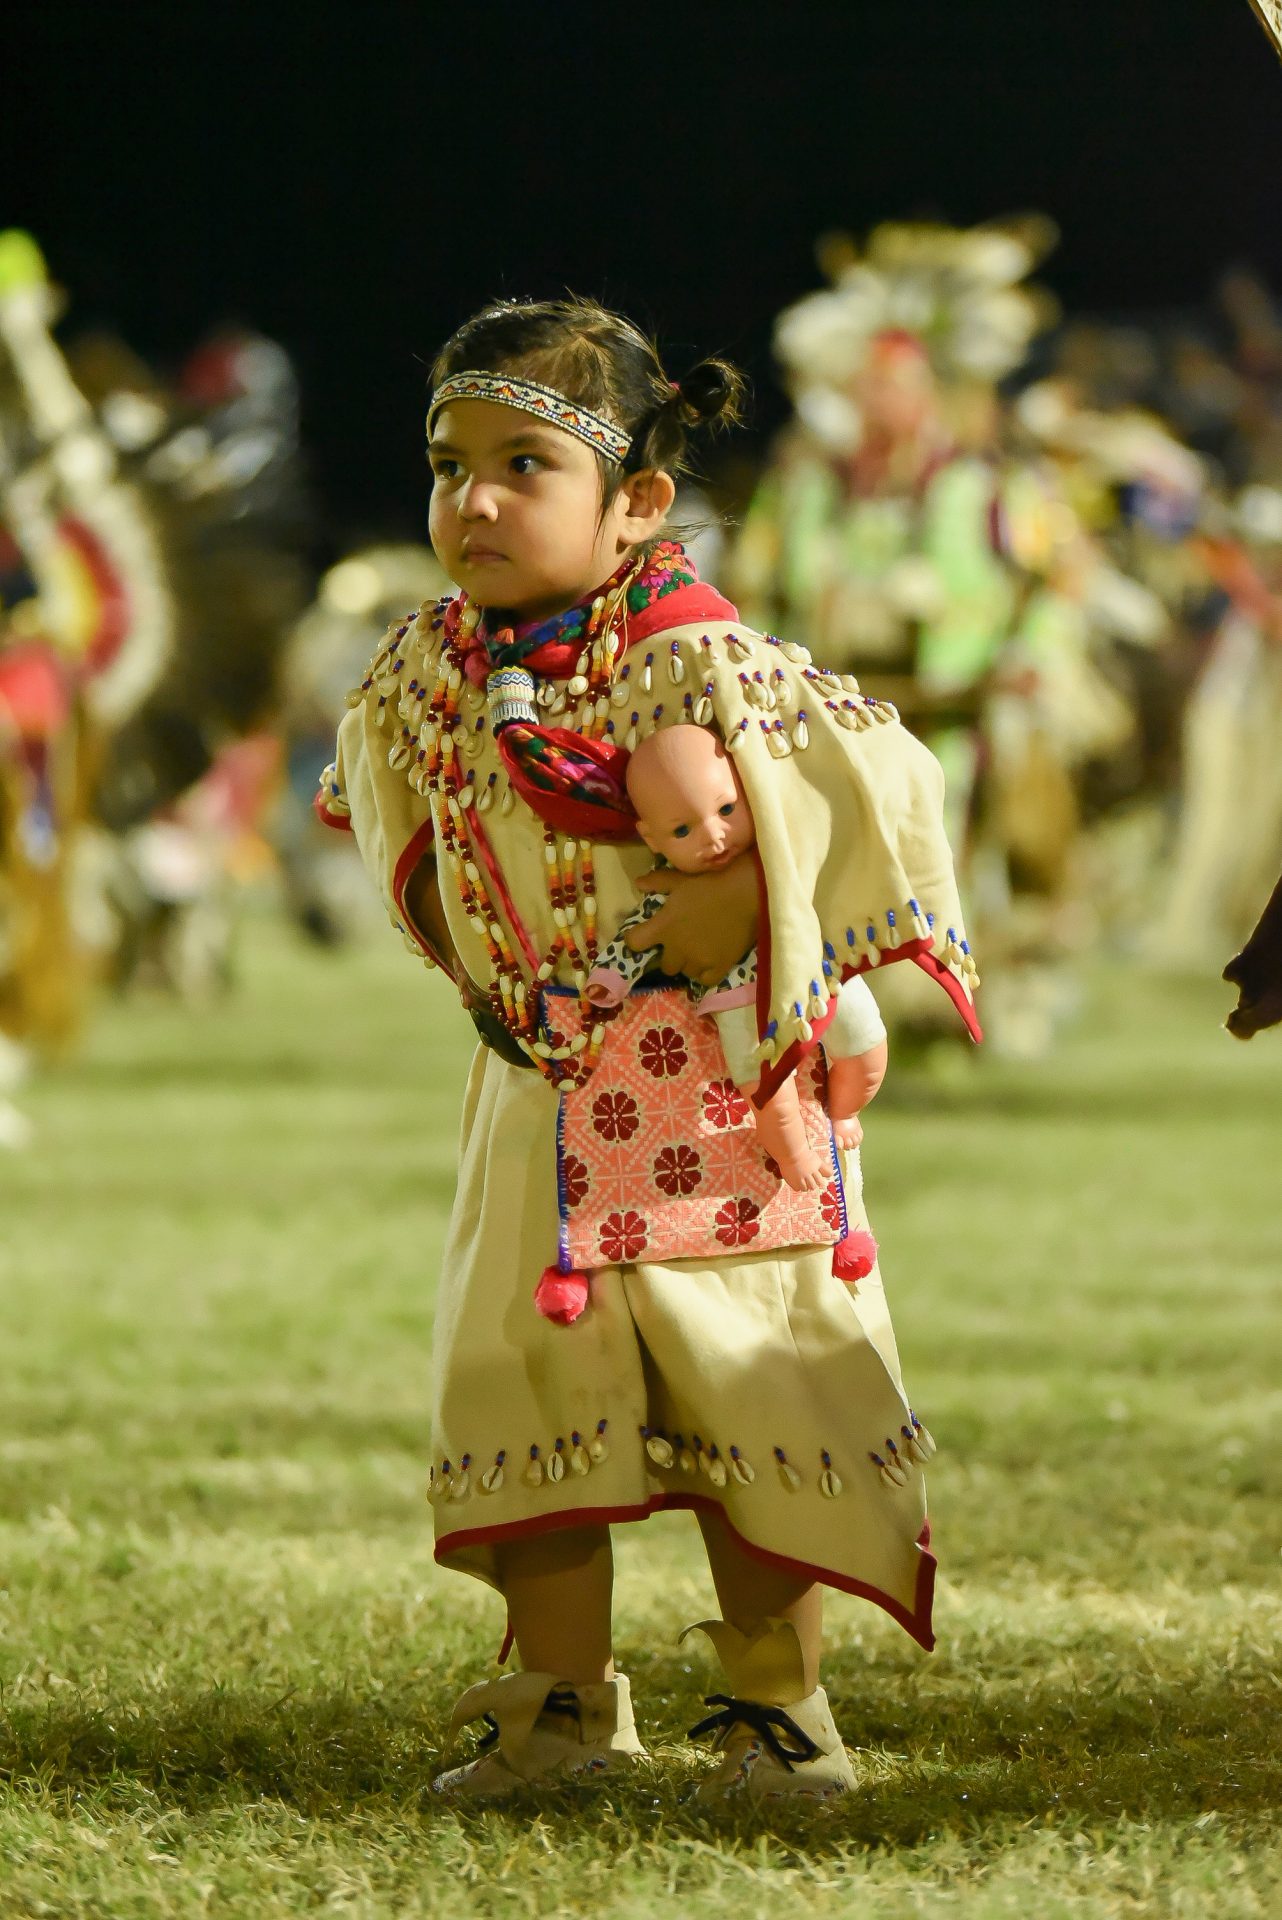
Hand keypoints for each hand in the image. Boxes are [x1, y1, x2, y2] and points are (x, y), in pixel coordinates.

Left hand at [624, 854, 758, 985]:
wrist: (746, 893)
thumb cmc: (711, 883)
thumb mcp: (681, 879)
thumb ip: (658, 882)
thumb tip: (638, 883)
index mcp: (664, 927)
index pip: (635, 942)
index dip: (636, 939)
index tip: (643, 935)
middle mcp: (677, 948)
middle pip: (665, 965)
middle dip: (671, 955)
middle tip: (682, 943)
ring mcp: (698, 960)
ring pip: (686, 972)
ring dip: (689, 963)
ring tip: (699, 951)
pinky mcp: (719, 967)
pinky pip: (705, 980)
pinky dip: (705, 973)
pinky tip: (711, 962)